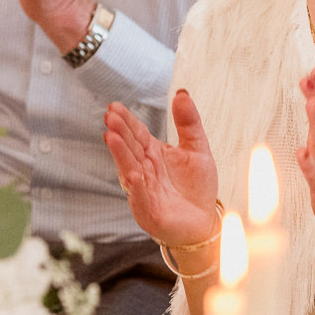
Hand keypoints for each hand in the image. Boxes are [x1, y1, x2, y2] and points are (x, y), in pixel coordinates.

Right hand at [104, 94, 220, 248]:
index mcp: (153, 154)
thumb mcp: (198, 148)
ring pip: (130, 170)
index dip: (126, 121)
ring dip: (121, 155)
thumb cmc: (197, 186)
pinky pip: (141, 198)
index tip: (114, 106)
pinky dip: (137, 187)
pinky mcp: (149, 212)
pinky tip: (134, 174)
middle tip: (110, 117)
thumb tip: (182, 93)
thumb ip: (189, 122)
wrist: (204, 220)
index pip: (137, 134)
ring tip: (112, 137)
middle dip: (120, 133)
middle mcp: (144, 170)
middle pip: (130, 149)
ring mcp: (144, 191)